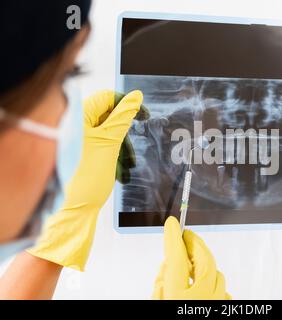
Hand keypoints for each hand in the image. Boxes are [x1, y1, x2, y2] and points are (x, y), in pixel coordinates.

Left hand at [27, 90, 142, 270]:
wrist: (72, 209)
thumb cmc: (87, 176)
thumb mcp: (111, 143)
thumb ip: (124, 118)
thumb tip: (136, 97)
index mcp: (78, 117)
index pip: (107, 98)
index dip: (128, 105)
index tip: (144, 116)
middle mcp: (76, 125)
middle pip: (108, 117)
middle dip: (125, 135)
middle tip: (134, 149)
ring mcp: (78, 139)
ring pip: (107, 134)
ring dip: (122, 150)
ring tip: (128, 168)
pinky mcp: (81, 153)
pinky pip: (102, 147)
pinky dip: (113, 157)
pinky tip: (119, 173)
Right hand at [153, 217, 230, 299]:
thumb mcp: (156, 305)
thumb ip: (161, 286)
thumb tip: (168, 266)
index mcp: (178, 298)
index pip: (177, 258)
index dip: (173, 238)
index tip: (172, 225)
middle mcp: (203, 299)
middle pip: (204, 260)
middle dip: (195, 243)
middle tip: (186, 235)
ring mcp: (218, 303)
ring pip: (217, 274)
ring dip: (204, 266)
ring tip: (192, 266)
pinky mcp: (228, 310)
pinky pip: (224, 291)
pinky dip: (213, 284)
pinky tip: (203, 287)